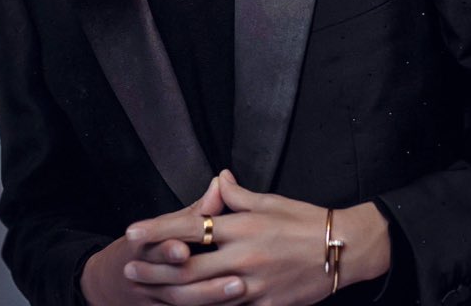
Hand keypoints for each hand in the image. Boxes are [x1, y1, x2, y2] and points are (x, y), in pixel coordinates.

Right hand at [81, 176, 234, 305]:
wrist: (113, 282)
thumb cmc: (145, 246)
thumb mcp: (163, 224)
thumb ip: (195, 209)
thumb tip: (221, 182)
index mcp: (142, 244)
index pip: (154, 244)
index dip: (167, 248)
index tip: (183, 249)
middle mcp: (144, 272)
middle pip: (170, 278)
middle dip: (201, 278)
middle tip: (235, 277)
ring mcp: (152, 297)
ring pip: (180, 300)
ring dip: (210, 295)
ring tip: (239, 288)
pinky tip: (229, 304)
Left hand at [122, 170, 390, 305]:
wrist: (342, 250)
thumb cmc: (304, 220)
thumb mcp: (270, 200)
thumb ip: (237, 194)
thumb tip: (217, 178)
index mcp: (242, 226)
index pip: (190, 227)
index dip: (158, 230)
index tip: (132, 231)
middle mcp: (243, 256)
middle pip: (188, 268)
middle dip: (155, 270)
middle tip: (128, 269)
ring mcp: (253, 285)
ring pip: (203, 296)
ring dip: (171, 293)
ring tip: (147, 291)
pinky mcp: (265, 305)